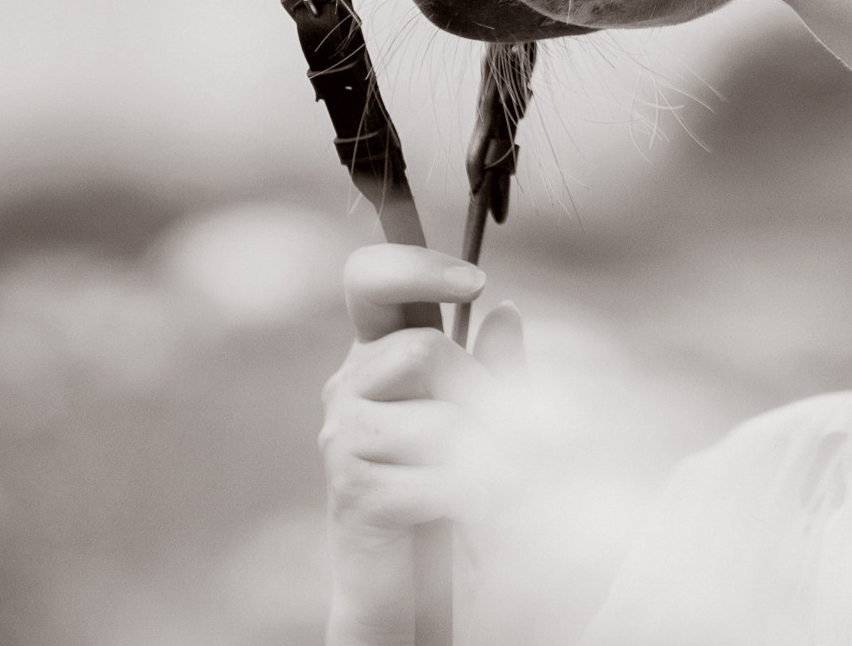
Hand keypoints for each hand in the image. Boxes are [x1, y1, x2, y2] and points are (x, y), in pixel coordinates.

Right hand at [321, 244, 526, 643]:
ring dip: (486, 454)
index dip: (416, 268)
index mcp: (377, 352)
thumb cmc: (447, 486)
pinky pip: (431, 477)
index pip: (368, 279)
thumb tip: (507, 312)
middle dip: (481, 393)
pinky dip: (469, 496)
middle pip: (421, 349)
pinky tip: (473, 509)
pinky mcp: (353, 492)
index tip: (477, 282)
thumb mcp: (482, 419)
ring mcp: (344, 438)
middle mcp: (350, 385)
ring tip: (497, 480)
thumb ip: (494, 368)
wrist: (407, 583)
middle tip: (507, 437)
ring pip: (436, 416)